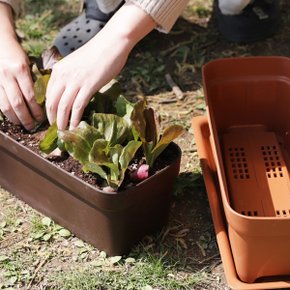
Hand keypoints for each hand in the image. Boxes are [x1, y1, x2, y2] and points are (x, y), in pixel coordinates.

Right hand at [0, 2, 43, 130]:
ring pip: (6, 105)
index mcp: (21, 70)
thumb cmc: (17, 54)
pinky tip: (12, 117)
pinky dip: (5, 112)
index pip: (30, 96)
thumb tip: (43, 101)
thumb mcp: (28, 64)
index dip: (36, 110)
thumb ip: (33, 81)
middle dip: (26, 118)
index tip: (42, 118)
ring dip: (15, 118)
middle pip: (18, 103)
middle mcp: (8, 75)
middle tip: (33, 126)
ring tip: (23, 125)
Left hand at [46, 2, 155, 129]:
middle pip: (52, 102)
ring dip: (62, 122)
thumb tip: (70, 93)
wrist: (111, 44)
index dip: (48, 109)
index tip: (53, 119)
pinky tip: (76, 126)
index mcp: (59, 70)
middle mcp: (63, 75)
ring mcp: (76, 81)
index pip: (48, 94)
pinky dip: (75, 119)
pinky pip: (78, 106)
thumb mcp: (76, 64)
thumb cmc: (97, 54)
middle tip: (57, 129)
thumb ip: (70, 77)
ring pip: (63, 107)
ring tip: (64, 132)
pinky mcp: (89, 86)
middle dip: (53, 118)